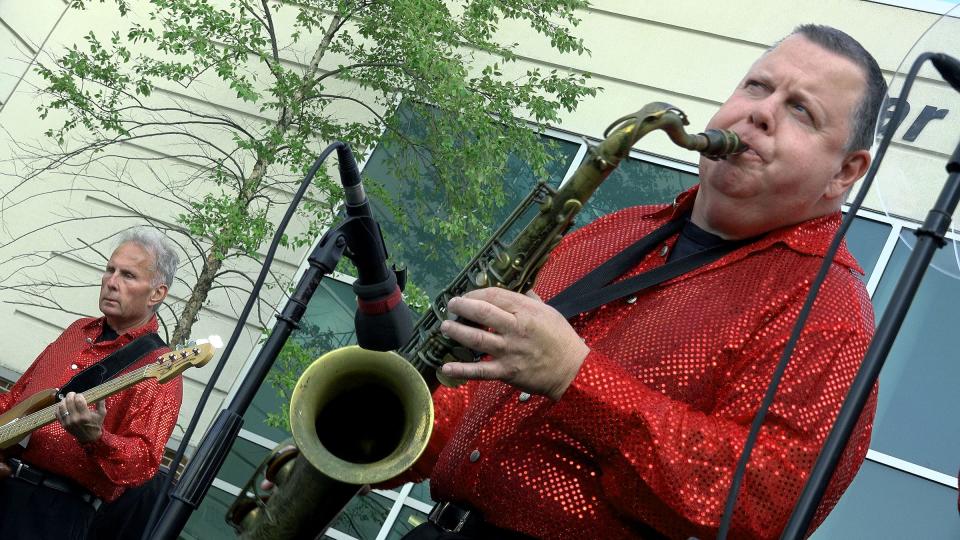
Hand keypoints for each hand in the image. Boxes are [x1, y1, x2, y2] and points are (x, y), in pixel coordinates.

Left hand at [57, 392, 105, 443]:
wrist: (89, 437)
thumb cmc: (96, 424)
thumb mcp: (102, 413)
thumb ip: (101, 402)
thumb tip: (99, 392)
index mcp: (85, 416)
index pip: (79, 401)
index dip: (79, 395)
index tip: (81, 395)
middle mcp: (75, 419)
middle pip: (69, 402)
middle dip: (70, 395)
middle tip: (73, 393)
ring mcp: (68, 422)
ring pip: (61, 407)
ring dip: (63, 400)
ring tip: (67, 398)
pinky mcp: (63, 424)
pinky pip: (57, 413)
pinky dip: (59, 407)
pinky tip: (63, 405)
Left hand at [439, 288, 588, 399]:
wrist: (572, 370)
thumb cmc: (562, 339)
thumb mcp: (550, 312)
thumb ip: (531, 300)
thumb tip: (520, 289)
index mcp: (526, 311)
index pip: (494, 296)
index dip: (476, 293)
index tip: (467, 296)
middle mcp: (515, 329)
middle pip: (482, 313)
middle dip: (462, 307)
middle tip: (451, 306)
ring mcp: (509, 351)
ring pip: (476, 338)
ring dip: (456, 332)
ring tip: (445, 327)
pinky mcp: (506, 372)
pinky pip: (479, 371)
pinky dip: (461, 370)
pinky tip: (446, 368)